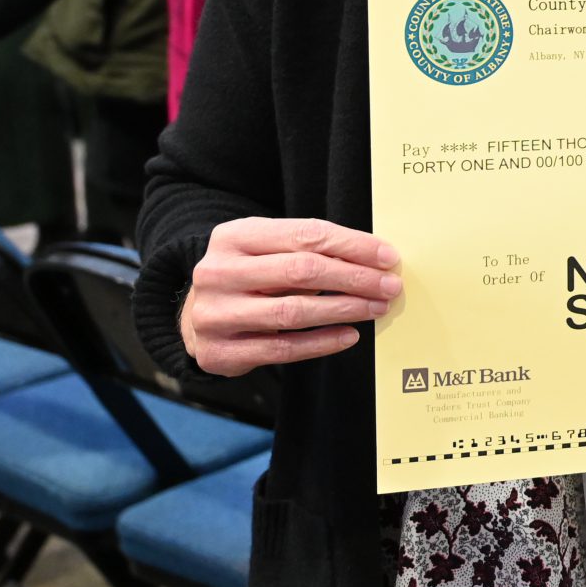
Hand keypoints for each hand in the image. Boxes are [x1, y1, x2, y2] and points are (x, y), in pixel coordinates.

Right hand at [177, 218, 402, 376]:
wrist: (195, 318)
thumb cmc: (249, 277)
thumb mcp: (267, 250)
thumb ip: (310, 249)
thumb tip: (377, 259)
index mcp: (234, 236)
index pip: (305, 235)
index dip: (352, 246)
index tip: (388, 257)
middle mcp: (218, 272)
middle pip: (301, 271)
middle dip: (354, 278)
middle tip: (389, 286)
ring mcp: (214, 314)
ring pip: (292, 311)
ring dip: (344, 310)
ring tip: (376, 308)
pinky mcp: (219, 351)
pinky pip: (282, 348)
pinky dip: (321, 342)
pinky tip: (349, 335)